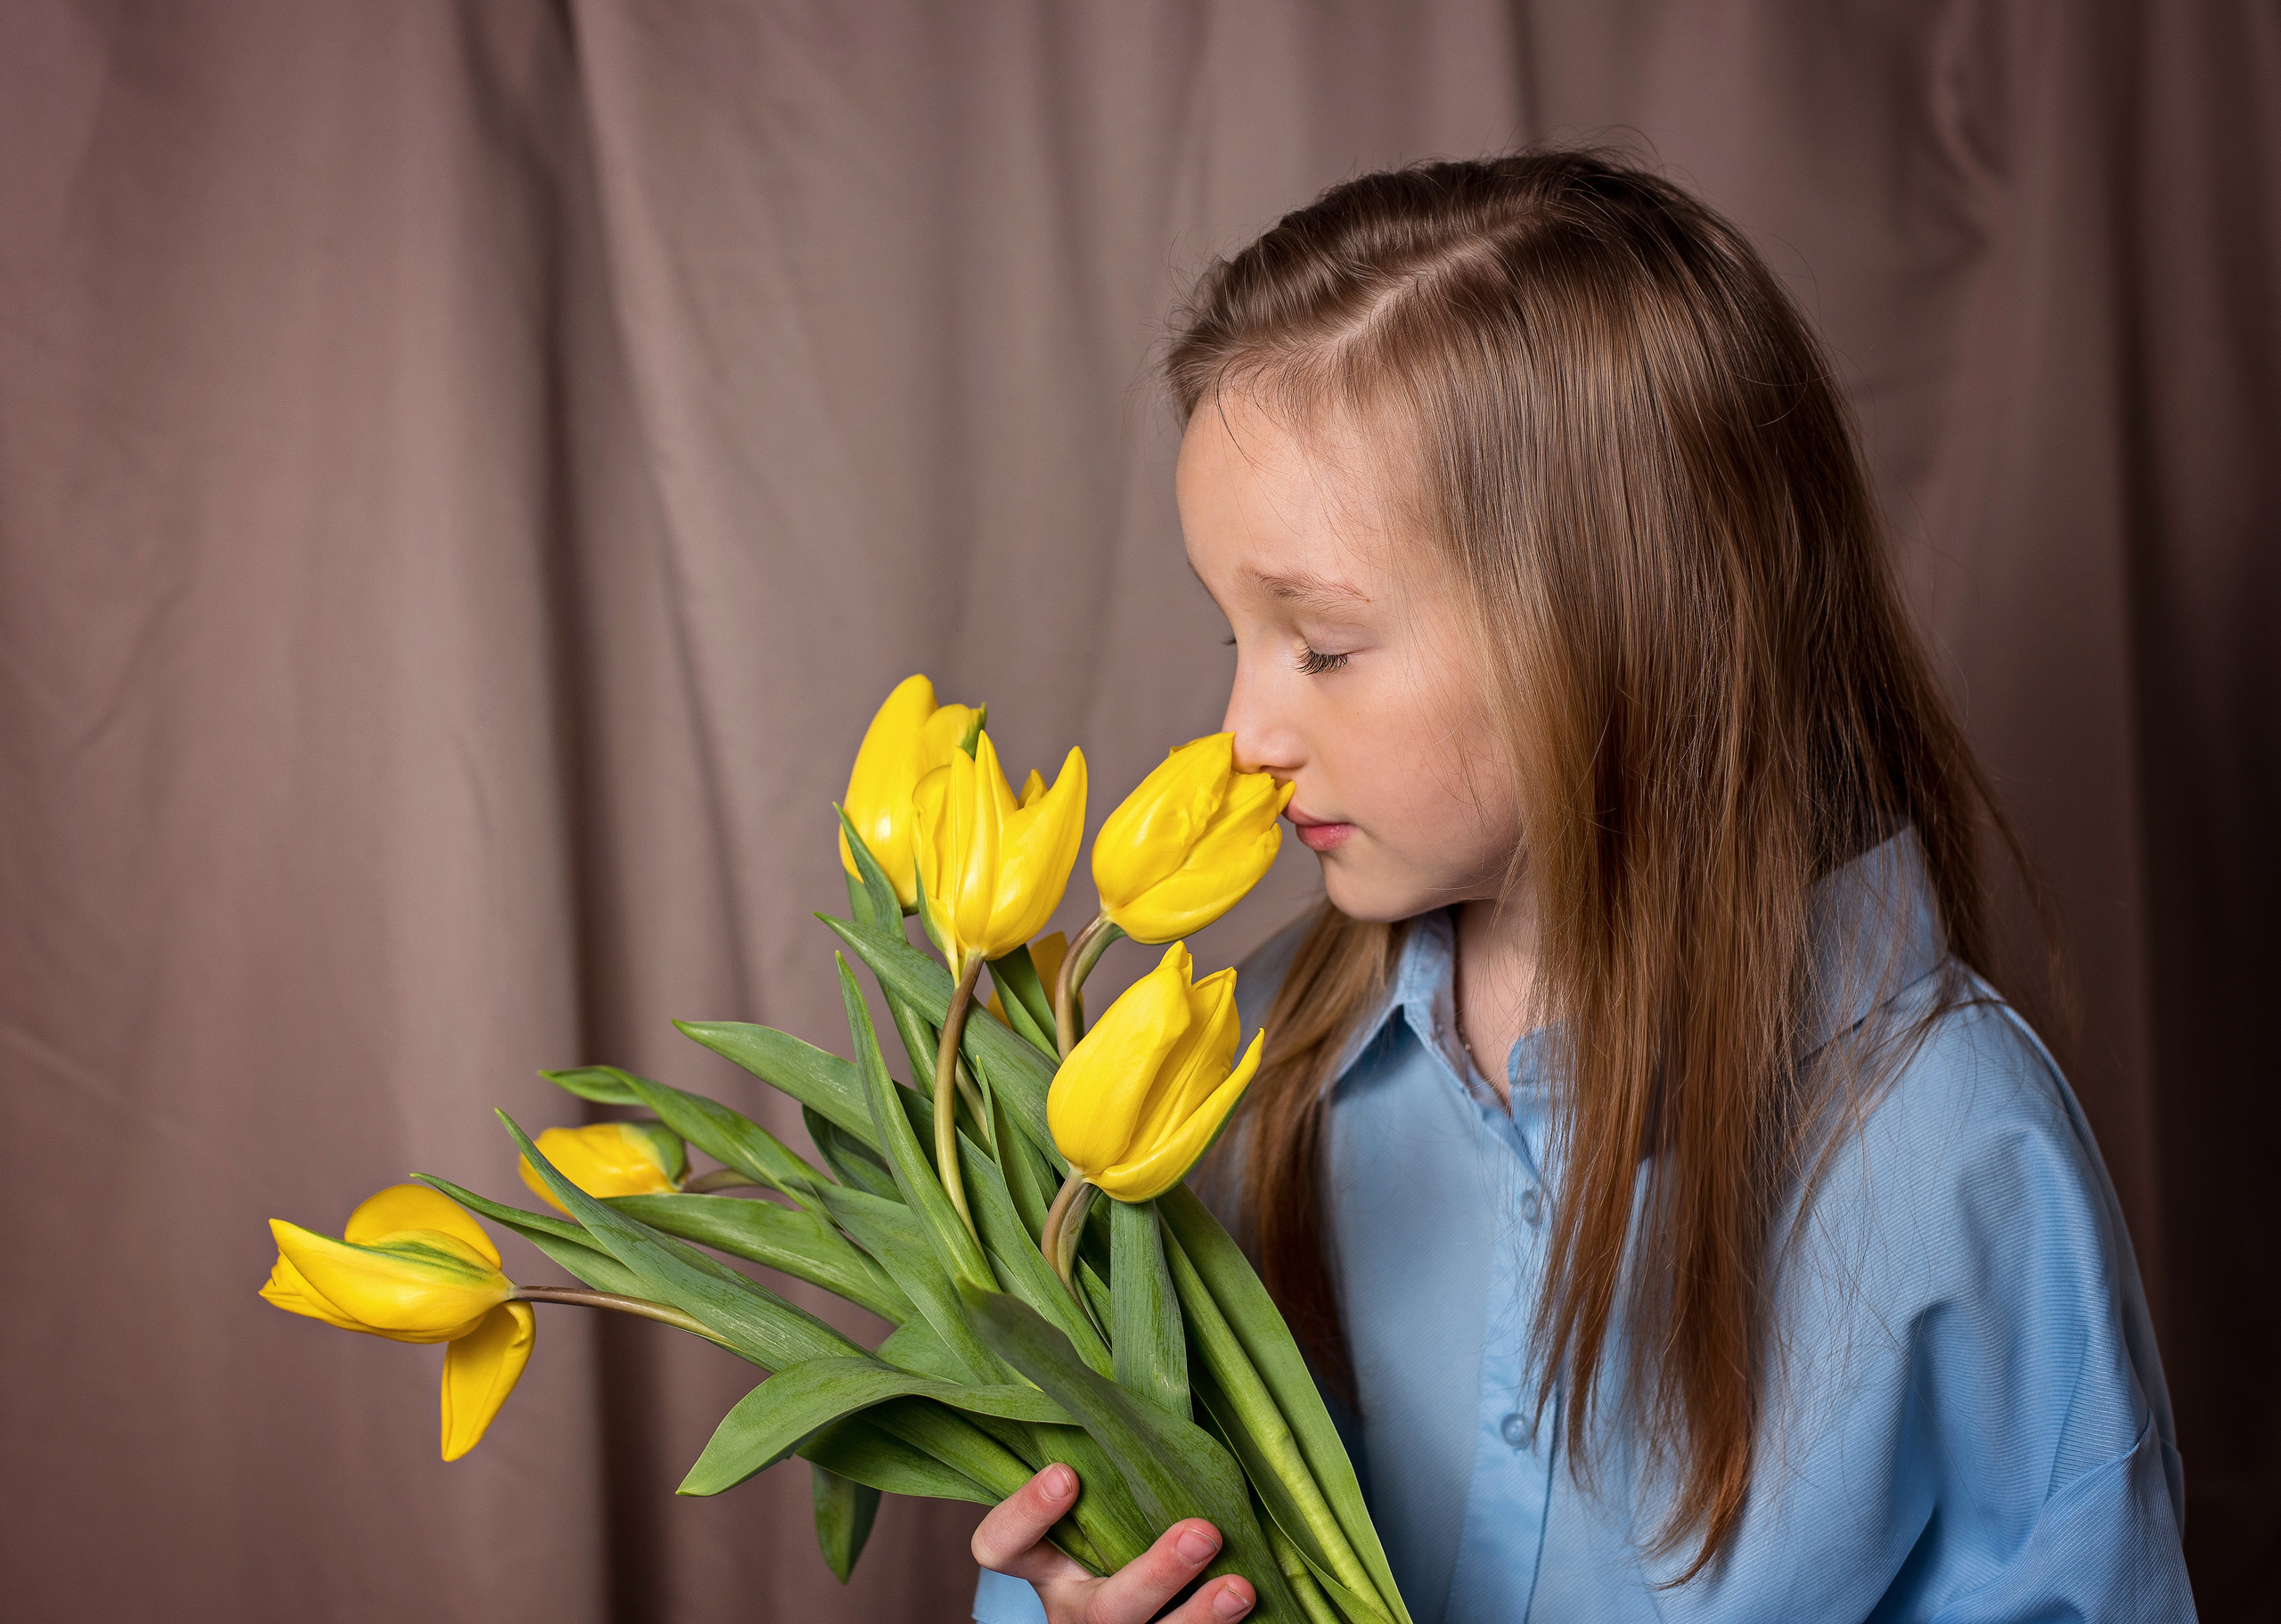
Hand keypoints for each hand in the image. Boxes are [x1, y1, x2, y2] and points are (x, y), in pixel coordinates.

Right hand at [973, 1463, 1255, 1622]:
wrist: (1141, 1608)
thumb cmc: (1122, 1524)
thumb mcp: (1099, 1502)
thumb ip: (1108, 1462)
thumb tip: (1147, 1364)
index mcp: (1047, 1564)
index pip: (1004, 1547)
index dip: (1027, 1514)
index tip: (1066, 1473)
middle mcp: (1076, 1610)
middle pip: (1102, 1611)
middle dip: (1155, 1576)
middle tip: (1202, 1533)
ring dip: (1201, 1618)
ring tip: (1242, 1586)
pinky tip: (1256, 1603)